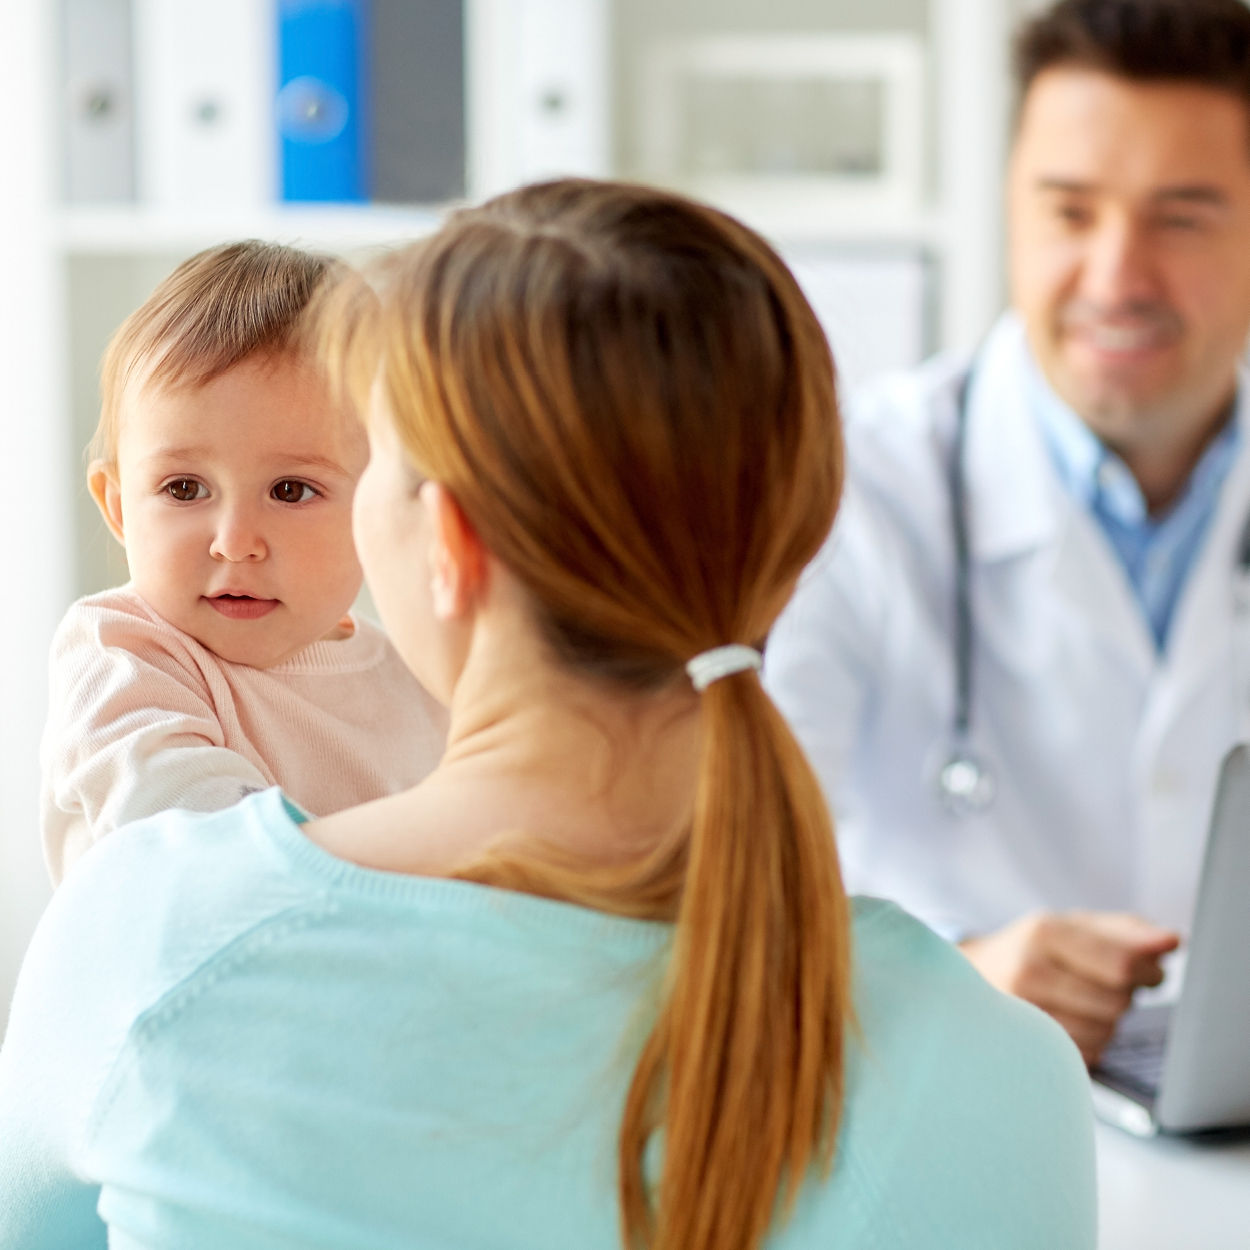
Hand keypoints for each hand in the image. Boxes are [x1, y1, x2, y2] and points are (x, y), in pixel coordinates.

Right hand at [959, 911, 1180, 1064]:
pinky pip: (1089, 1055)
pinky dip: (1092, 1041)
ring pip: (1106, 1033)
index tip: (1153, 970)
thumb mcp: (1077, 925)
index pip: (1121, 964)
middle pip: (1117, 1002)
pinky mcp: (1026, 1046)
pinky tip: (1072, 1022)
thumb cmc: (1037, 948)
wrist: (972, 973)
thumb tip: (1172, 941)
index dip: (1150, 971)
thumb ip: (1129, 931)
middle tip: (1111, 984)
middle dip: (1127, 995)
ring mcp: (1023, 1013)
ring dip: (1109, 1021)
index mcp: (1044, 932)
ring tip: (1085, 1001)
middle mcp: (1028, 971)